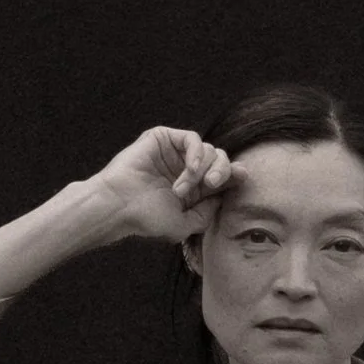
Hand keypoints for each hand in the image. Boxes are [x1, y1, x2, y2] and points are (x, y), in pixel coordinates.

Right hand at [88, 125, 233, 244]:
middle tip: (212, 184)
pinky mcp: (164, 138)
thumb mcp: (184, 225)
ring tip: (182, 189)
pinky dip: (196, 154)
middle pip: (220, 160)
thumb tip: (223, 196)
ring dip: (200, 170)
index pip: (222, 176)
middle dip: (222, 171)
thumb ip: (207, 213)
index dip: (235, 174)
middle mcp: (185, 168)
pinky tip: (189, 170)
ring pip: (208, 149)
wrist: (120, 206)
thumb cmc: (146, 218)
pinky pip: (192, 139)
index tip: (243, 177)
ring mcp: (175, 152)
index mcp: (193, 188)